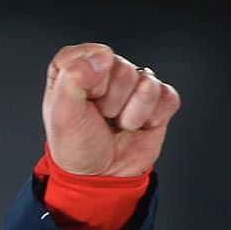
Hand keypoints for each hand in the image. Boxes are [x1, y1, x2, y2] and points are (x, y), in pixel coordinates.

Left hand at [42, 44, 180, 177]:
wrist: (101, 176)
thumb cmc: (76, 146)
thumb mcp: (62, 115)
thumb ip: (73, 80)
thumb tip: (103, 56)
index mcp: (74, 68)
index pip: (91, 53)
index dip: (89, 79)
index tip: (84, 100)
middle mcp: (105, 71)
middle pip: (122, 69)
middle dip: (111, 102)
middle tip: (101, 118)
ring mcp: (134, 84)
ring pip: (147, 83)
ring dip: (131, 114)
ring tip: (117, 124)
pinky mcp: (158, 99)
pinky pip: (168, 97)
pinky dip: (153, 118)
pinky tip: (138, 126)